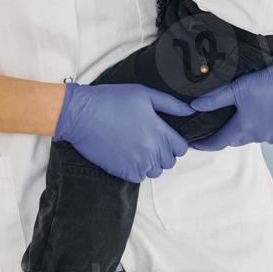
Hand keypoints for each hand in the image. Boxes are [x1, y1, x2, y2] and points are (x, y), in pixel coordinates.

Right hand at [52, 82, 192, 181]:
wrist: (81, 115)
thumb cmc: (111, 101)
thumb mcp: (145, 94)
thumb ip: (171, 105)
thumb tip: (190, 111)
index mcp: (159, 132)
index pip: (181, 148)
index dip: (175, 141)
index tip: (165, 135)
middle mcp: (150, 151)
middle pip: (169, 161)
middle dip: (164, 152)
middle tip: (150, 139)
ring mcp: (136, 163)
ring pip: (155, 171)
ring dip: (151, 161)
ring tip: (138, 146)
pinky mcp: (122, 171)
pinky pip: (139, 177)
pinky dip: (137, 169)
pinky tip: (128, 154)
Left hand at [188, 48, 272, 150]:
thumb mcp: (238, 88)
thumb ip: (215, 99)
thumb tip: (195, 106)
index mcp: (245, 128)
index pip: (218, 142)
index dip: (205, 143)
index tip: (195, 143)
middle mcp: (259, 136)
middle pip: (234, 139)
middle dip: (224, 133)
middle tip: (215, 123)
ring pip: (251, 135)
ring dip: (243, 128)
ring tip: (239, 113)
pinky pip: (266, 132)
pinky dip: (259, 125)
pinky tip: (260, 111)